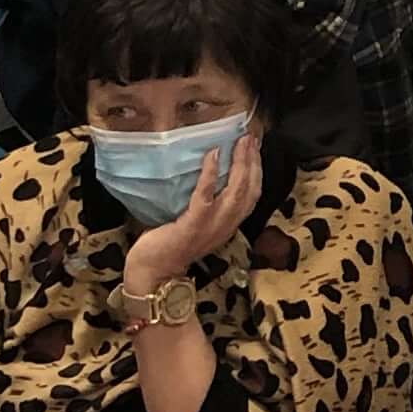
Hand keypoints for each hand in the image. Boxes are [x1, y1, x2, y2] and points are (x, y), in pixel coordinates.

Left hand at [121, 131, 261, 296]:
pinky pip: (206, 195)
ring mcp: (211, 226)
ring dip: (240, 163)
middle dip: (253, 161)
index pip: (252, 195)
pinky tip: (212, 155)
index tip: (255, 148)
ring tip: (239, 143)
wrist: (155, 274)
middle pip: (249, 189)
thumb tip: (205, 176)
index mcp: (228, 225)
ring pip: (236, 191)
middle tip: (250, 137)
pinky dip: (210, 174)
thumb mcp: (198, 225)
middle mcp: (226, 225)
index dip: (257, 170)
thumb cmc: (171, 247)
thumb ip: (206, 207)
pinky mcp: (193, 224)